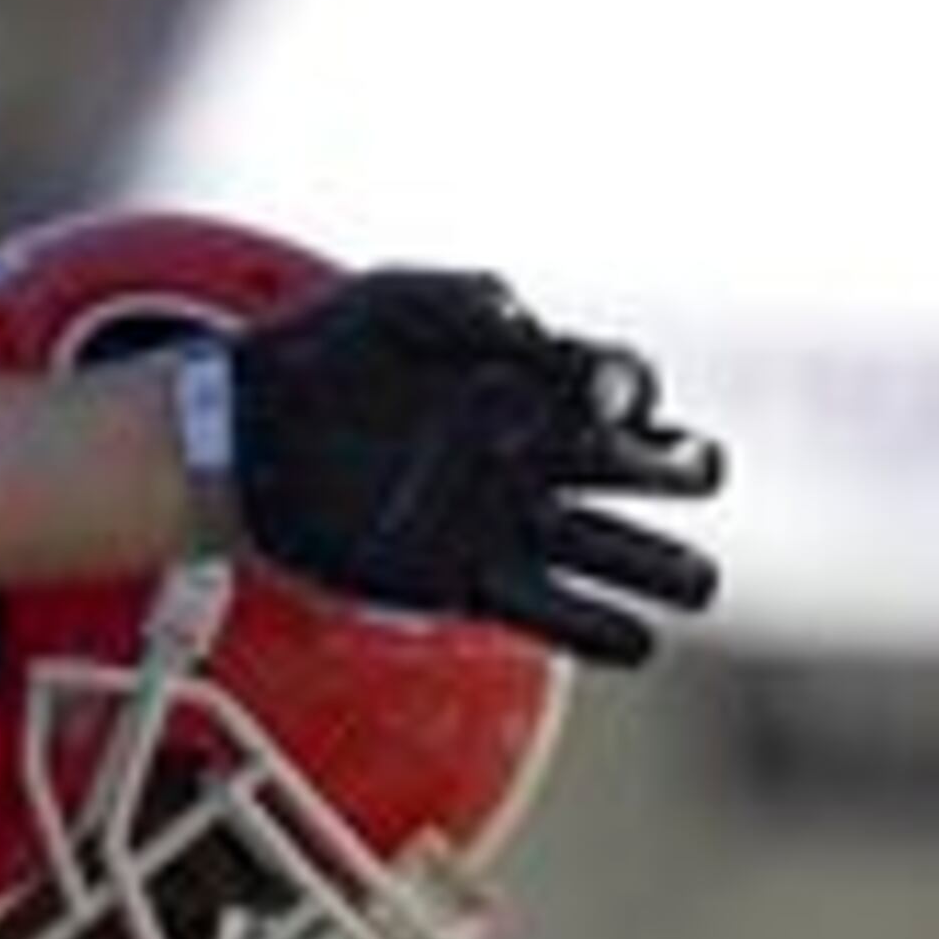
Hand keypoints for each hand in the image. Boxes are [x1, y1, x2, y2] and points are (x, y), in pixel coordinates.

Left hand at [223, 268, 724, 668]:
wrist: (242, 433)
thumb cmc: (324, 351)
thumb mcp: (397, 301)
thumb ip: (472, 304)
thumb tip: (535, 329)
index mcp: (534, 384)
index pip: (628, 388)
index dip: (631, 390)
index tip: (599, 394)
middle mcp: (536, 456)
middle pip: (655, 472)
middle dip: (683, 471)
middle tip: (674, 473)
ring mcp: (507, 523)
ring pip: (627, 554)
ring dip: (672, 570)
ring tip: (695, 582)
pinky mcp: (466, 582)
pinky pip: (560, 616)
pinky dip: (606, 631)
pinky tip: (638, 638)